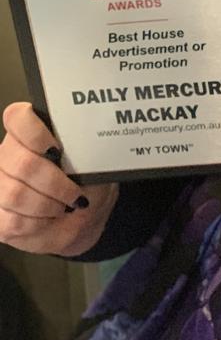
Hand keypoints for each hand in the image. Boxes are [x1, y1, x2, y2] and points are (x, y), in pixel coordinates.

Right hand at [0, 102, 117, 255]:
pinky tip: (50, 217)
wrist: (86, 214)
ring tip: (65, 205)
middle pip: (22, 163)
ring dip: (48, 204)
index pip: (18, 117)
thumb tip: (82, 141)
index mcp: (30, 131)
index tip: (57, 150)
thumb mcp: (93, 160)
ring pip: (16, 194)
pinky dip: (39, 222)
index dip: (35, 133)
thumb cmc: (88, 180)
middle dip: (54, 182)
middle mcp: (8, 154)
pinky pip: (13, 220)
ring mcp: (0, 184)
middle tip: (74, 192)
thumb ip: (83, 146)